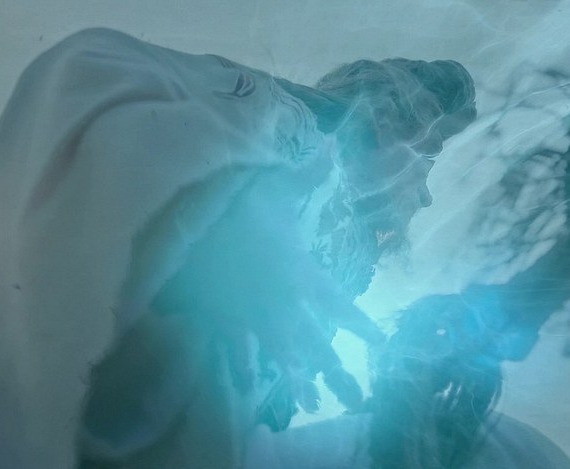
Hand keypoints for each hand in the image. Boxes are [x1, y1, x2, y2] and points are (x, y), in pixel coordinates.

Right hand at [150, 168, 384, 429]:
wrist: (189, 226)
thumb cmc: (237, 204)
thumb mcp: (276, 186)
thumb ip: (308, 174)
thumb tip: (330, 148)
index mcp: (303, 274)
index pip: (340, 305)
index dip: (360, 324)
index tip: (381, 342)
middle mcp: (284, 302)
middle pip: (316, 343)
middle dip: (335, 368)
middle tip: (355, 395)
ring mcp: (253, 314)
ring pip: (282, 353)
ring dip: (297, 378)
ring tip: (312, 402)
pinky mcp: (223, 318)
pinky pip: (239, 348)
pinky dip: (246, 367)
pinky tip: (251, 388)